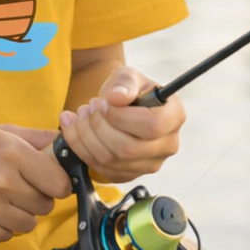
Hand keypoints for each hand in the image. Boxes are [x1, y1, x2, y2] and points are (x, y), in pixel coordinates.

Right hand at [0, 124, 72, 243]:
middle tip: (16, 186)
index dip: (56, 183)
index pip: (59, 183)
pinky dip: (0, 226)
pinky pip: (6, 236)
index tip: (46, 180)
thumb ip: (34, 137)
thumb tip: (65, 141)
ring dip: (19, 214)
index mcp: (11, 152)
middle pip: (45, 205)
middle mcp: (1, 180)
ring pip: (28, 224)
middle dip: (36, 197)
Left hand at [58, 66, 184, 182]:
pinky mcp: (130, 175)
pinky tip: (75, 128)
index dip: (121, 116)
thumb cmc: (128, 89)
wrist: (118, 105)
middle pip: (128, 148)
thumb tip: (116, 97)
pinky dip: (80, 148)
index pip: (151, 126)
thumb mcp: (127, 75)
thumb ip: (124, 81)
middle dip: (98, 125)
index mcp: (173, 116)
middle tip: (89, 106)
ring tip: (81, 114)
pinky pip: (101, 169)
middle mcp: (167, 145)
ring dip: (86, 135)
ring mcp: (149, 164)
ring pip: (111, 160)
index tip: (104, 102)